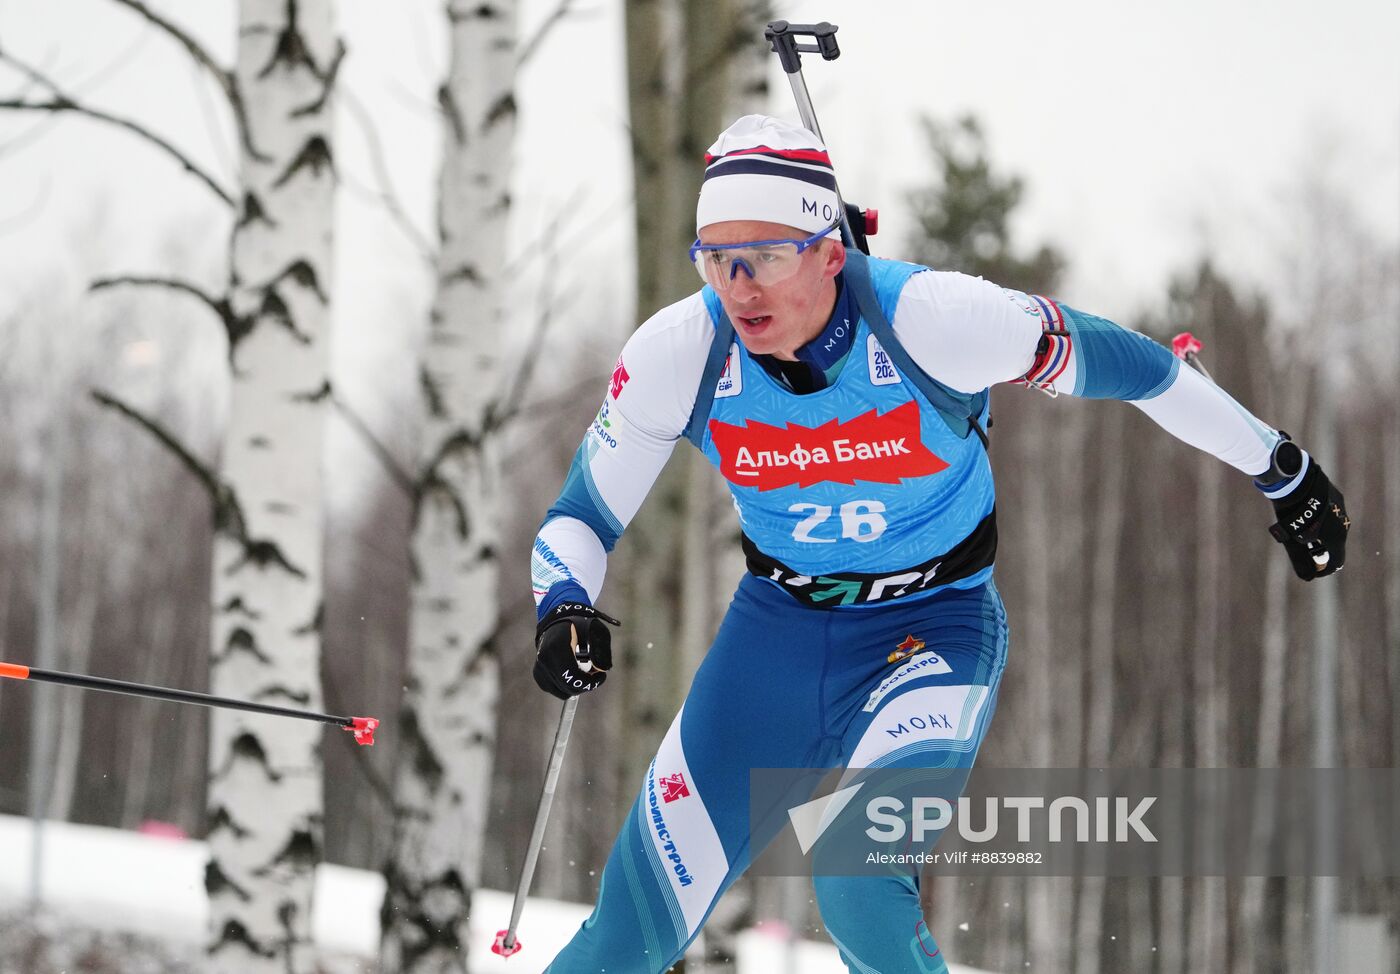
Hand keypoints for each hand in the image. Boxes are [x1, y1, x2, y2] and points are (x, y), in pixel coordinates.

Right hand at [533, 601, 619, 698]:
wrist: (557, 620)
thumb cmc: (577, 625)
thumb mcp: (592, 631)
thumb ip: (599, 650)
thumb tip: (601, 669)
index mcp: (557, 648)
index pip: (572, 676)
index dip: (589, 682)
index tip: (602, 676)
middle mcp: (545, 659)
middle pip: (567, 687)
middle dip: (584, 685)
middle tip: (595, 677)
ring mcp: (539, 667)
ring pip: (560, 691)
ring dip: (575, 687)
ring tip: (584, 676)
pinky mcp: (537, 673)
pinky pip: (553, 689)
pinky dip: (564, 687)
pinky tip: (572, 676)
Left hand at [1260, 439, 1349, 579]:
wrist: (1295, 480)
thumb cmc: (1292, 513)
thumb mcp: (1292, 540)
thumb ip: (1300, 560)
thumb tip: (1307, 579)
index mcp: (1336, 537)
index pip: (1336, 561)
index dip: (1325, 570)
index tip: (1314, 572)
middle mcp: (1343, 523)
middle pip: (1335, 544)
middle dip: (1321, 552)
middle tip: (1306, 553)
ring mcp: (1340, 508)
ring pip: (1333, 526)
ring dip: (1321, 535)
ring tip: (1304, 536)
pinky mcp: (1335, 495)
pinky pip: (1329, 513)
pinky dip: (1320, 520)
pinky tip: (1306, 516)